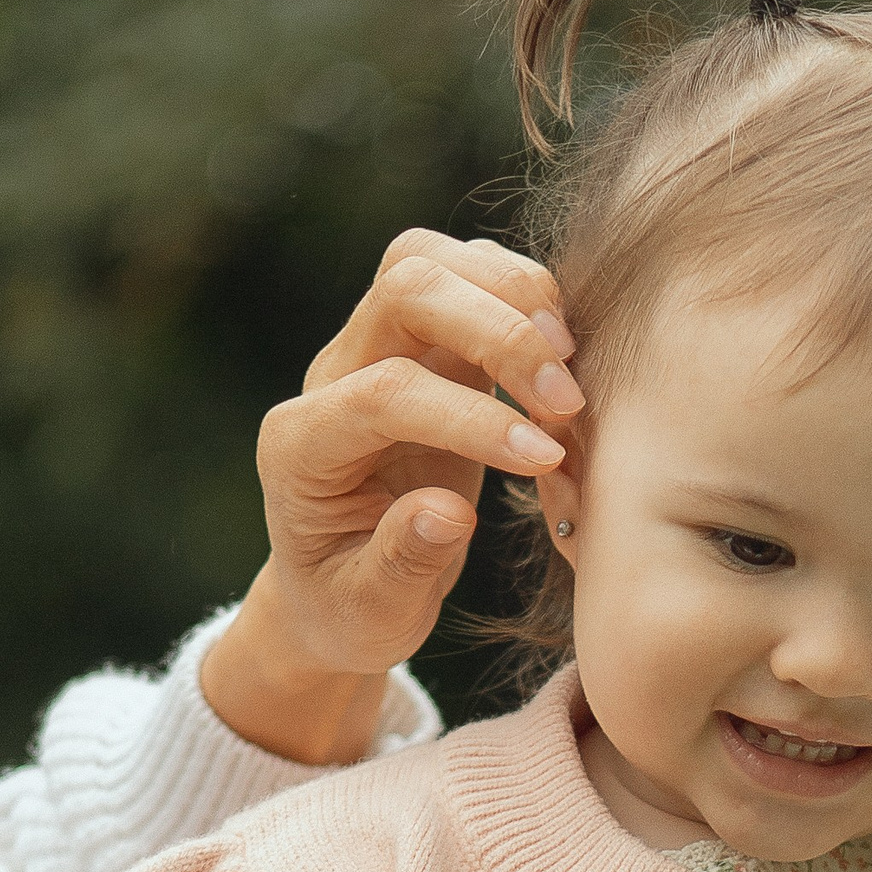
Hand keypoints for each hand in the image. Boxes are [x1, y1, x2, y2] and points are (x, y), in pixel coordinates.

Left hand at [200, 229, 583, 762]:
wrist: (338, 588)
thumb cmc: (353, 607)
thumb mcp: (371, 612)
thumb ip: (402, 564)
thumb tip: (447, 513)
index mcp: (301, 446)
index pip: (387, 392)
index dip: (474, 416)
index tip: (545, 462)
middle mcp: (331, 377)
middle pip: (405, 288)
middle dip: (498, 332)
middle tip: (567, 403)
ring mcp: (375, 346)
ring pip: (432, 260)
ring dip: (516, 297)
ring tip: (570, 370)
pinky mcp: (424, 341)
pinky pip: (468, 275)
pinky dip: (525, 296)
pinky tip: (563, 355)